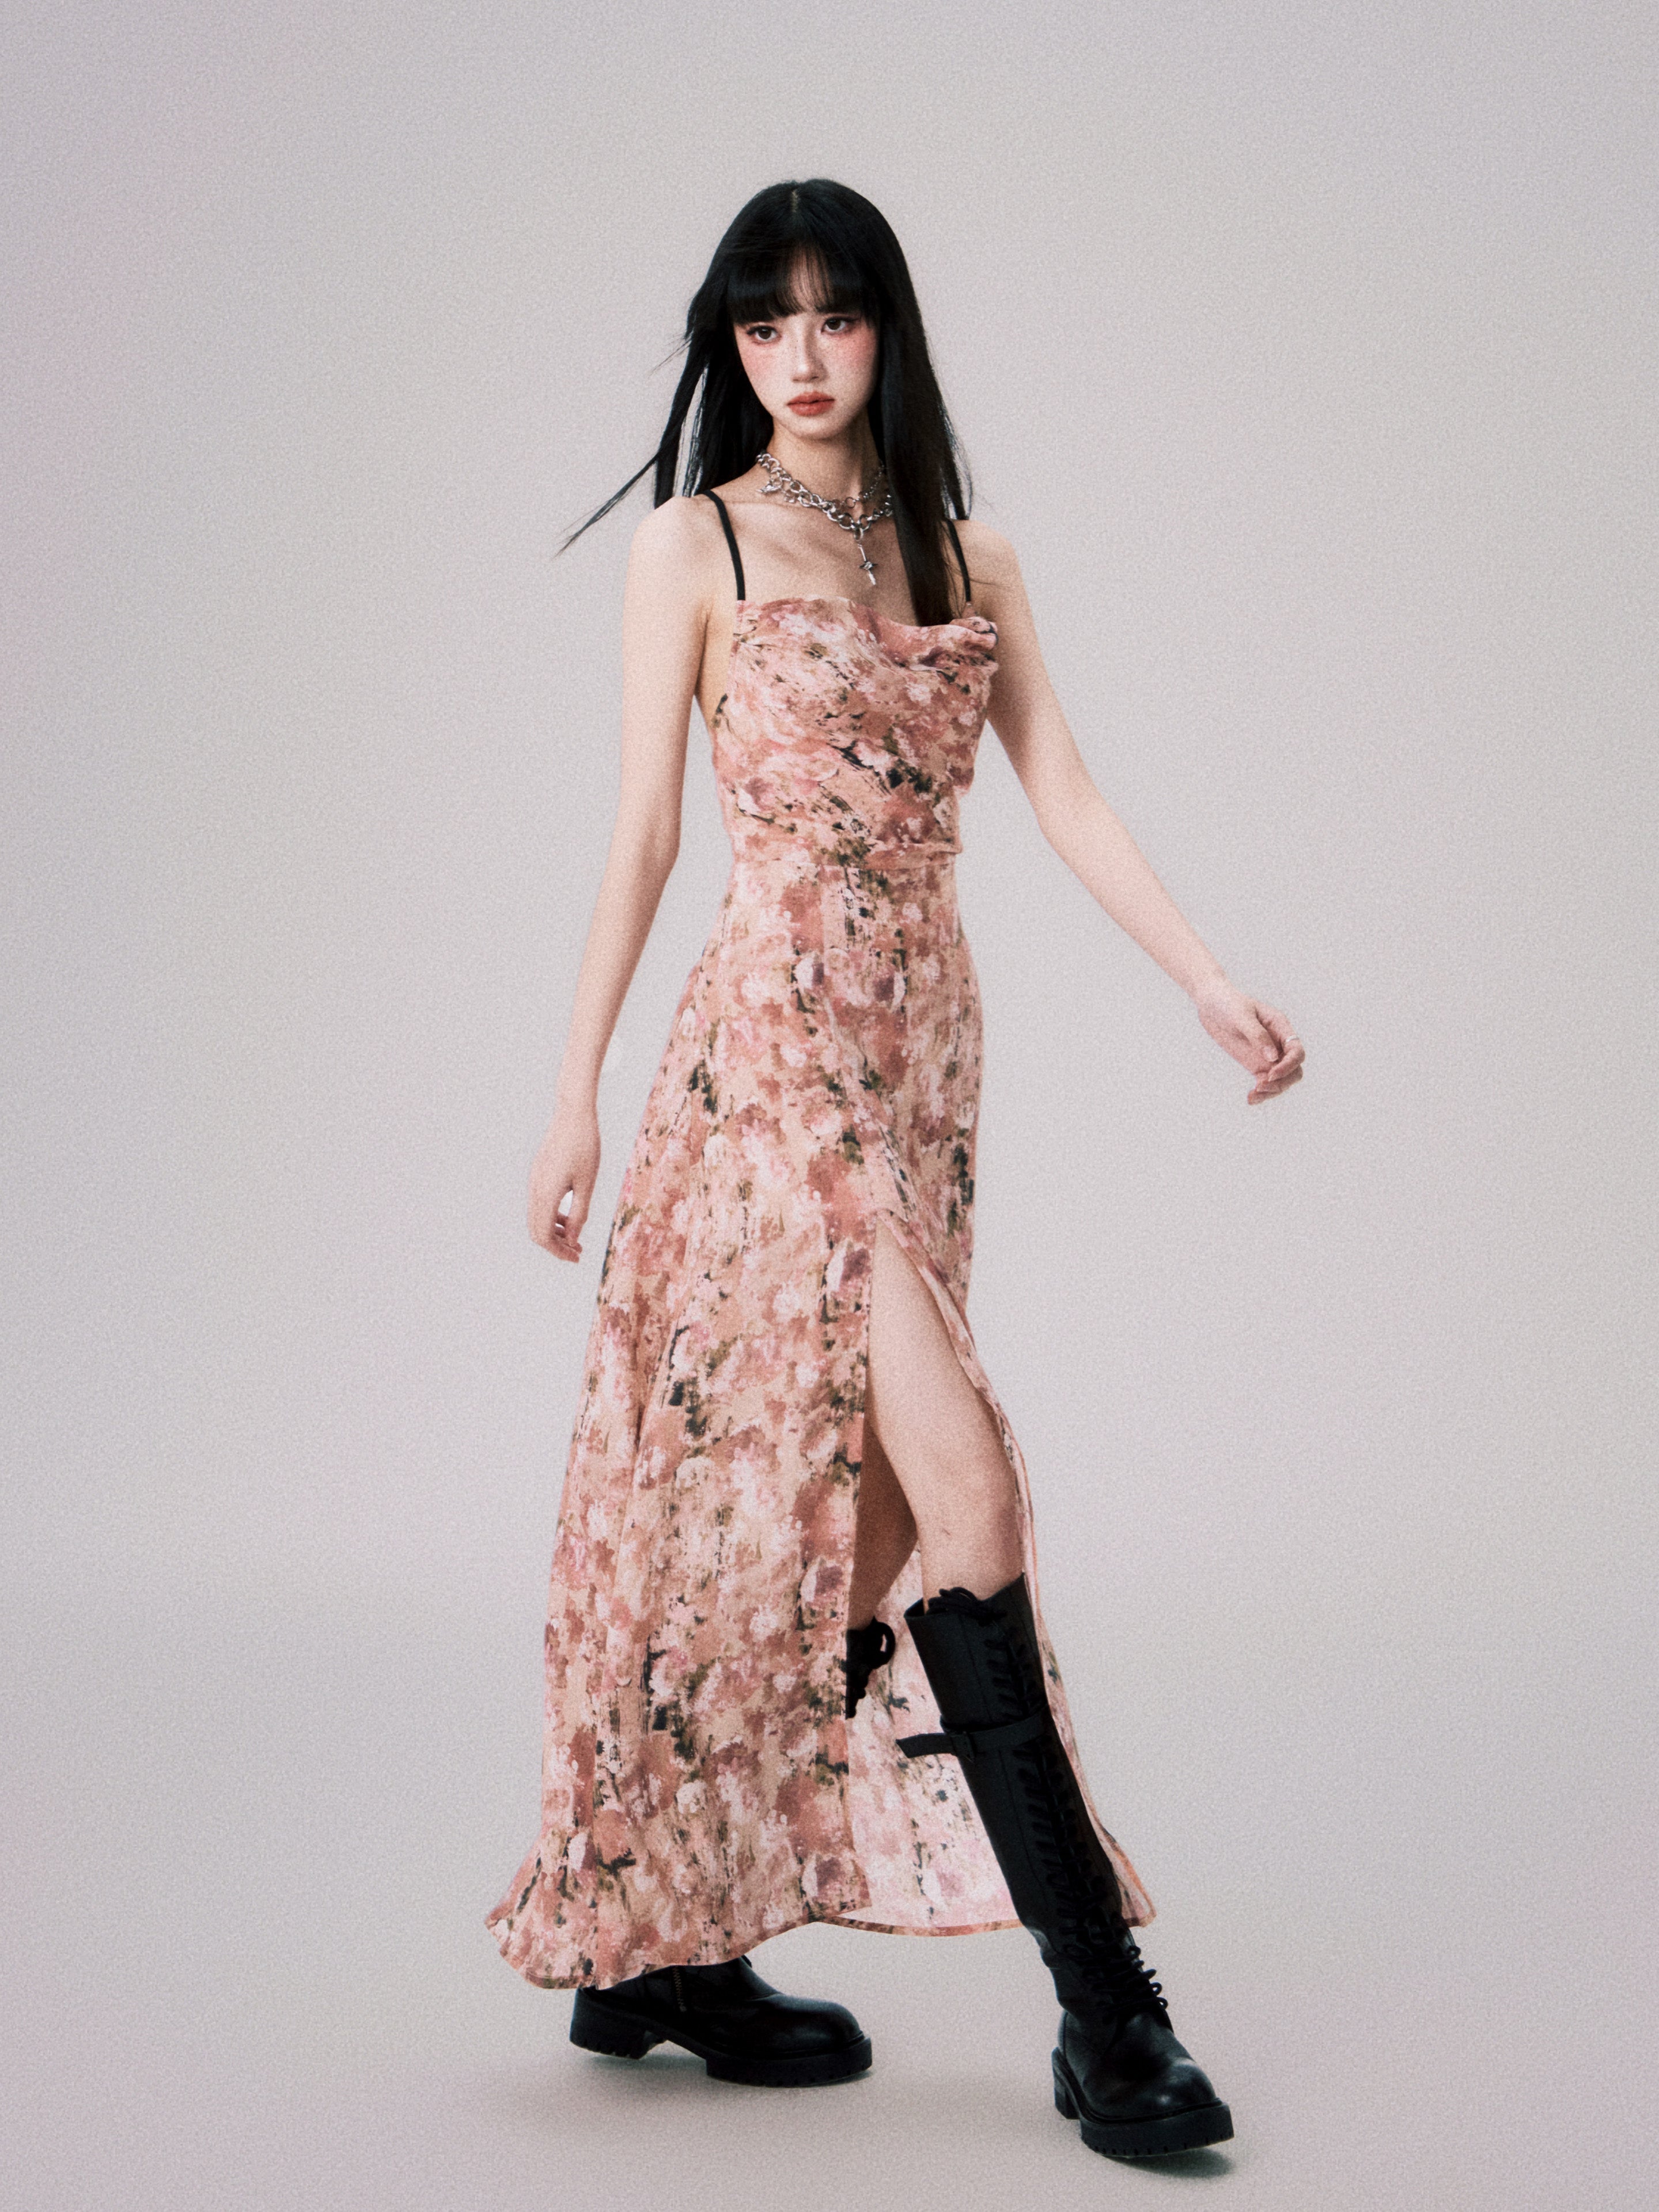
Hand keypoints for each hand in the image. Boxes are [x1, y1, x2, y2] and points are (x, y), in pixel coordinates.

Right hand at [528, 1101, 600, 1261]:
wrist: (573, 1115)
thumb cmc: (585, 1147)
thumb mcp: (587, 1184)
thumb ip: (579, 1215)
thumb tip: (571, 1240)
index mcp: (546, 1194)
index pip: (543, 1235)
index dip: (558, 1252)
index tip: (576, 1258)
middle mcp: (534, 1189)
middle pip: (536, 1230)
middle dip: (556, 1245)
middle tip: (577, 1251)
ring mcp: (534, 1181)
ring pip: (536, 1218)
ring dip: (553, 1231)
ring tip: (575, 1238)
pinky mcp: (537, 1174)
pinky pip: (539, 1204)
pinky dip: (551, 1216)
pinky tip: (569, 1217)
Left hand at [1193, 980, 1304, 1103]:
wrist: (1211, 1004)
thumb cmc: (1228, 1003)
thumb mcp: (1241, 1016)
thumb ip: (1257, 1035)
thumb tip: (1273, 1058)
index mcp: (1281, 1027)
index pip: (1296, 1051)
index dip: (1289, 1066)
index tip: (1271, 1075)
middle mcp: (1278, 1043)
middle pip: (1294, 1069)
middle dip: (1283, 1081)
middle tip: (1261, 1086)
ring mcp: (1268, 1055)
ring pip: (1282, 1080)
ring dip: (1272, 1091)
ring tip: (1254, 1095)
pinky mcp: (1255, 1064)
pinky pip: (1265, 1082)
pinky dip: (1261, 1093)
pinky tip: (1250, 1099)